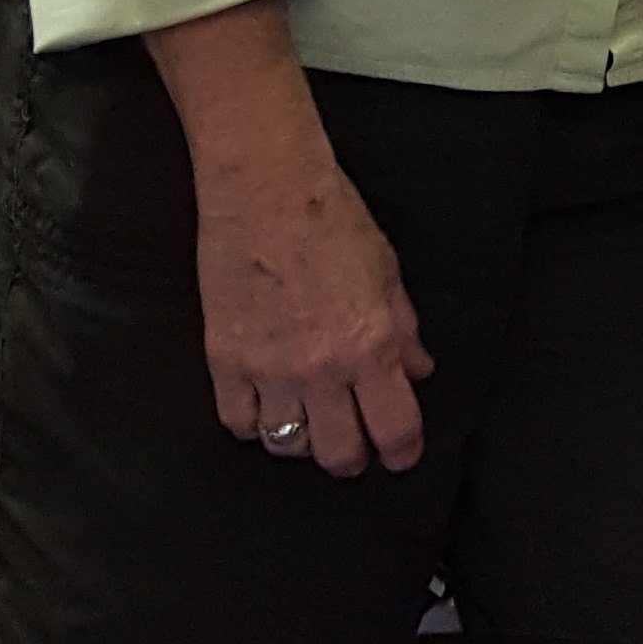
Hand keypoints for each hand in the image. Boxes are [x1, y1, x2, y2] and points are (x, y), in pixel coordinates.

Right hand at [147, 0, 429, 477]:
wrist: (265, 186)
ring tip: (308, 422)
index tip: (400, 454)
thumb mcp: (387, 270)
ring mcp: (270, 368)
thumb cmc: (329, 216)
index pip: (395, 429)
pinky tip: (264, 406)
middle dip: (352, 457)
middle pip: (339, 454)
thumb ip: (404, 328)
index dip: (402, 453)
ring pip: (287, 446)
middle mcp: (322, 367)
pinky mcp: (225, 360)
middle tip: (354, 444)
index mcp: (372, 343)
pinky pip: (239, 423)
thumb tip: (417, 369)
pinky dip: (254, 423)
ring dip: (302, 441)